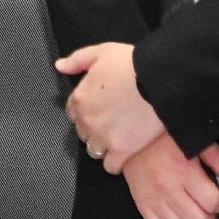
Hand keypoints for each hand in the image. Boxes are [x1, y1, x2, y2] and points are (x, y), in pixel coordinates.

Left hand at [55, 41, 168, 169]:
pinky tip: (125, 153)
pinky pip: (110, 166)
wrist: (158, 80)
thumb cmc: (131, 63)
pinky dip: (116, 163)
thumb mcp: (101, 52)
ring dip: (103, 146)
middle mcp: (87, 120)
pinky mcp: (121, 151)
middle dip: (94, 128)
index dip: (86, 111)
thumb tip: (59, 66)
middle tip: (112, 121)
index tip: (100, 109)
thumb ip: (77, 60)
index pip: (73, 113)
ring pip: (94, 151)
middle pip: (83, 133)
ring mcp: (102, 137)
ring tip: (119, 137)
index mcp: (80, 98)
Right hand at [120, 136, 218, 218]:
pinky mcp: (143, 206)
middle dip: (210, 214)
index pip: (213, 202)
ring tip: (192, 207)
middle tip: (207, 201)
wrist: (131, 138)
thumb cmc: (162, 138)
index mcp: (184, 171)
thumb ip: (218, 158)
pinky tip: (176, 213)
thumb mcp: (194, 141)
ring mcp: (154, 200)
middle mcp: (168, 188)